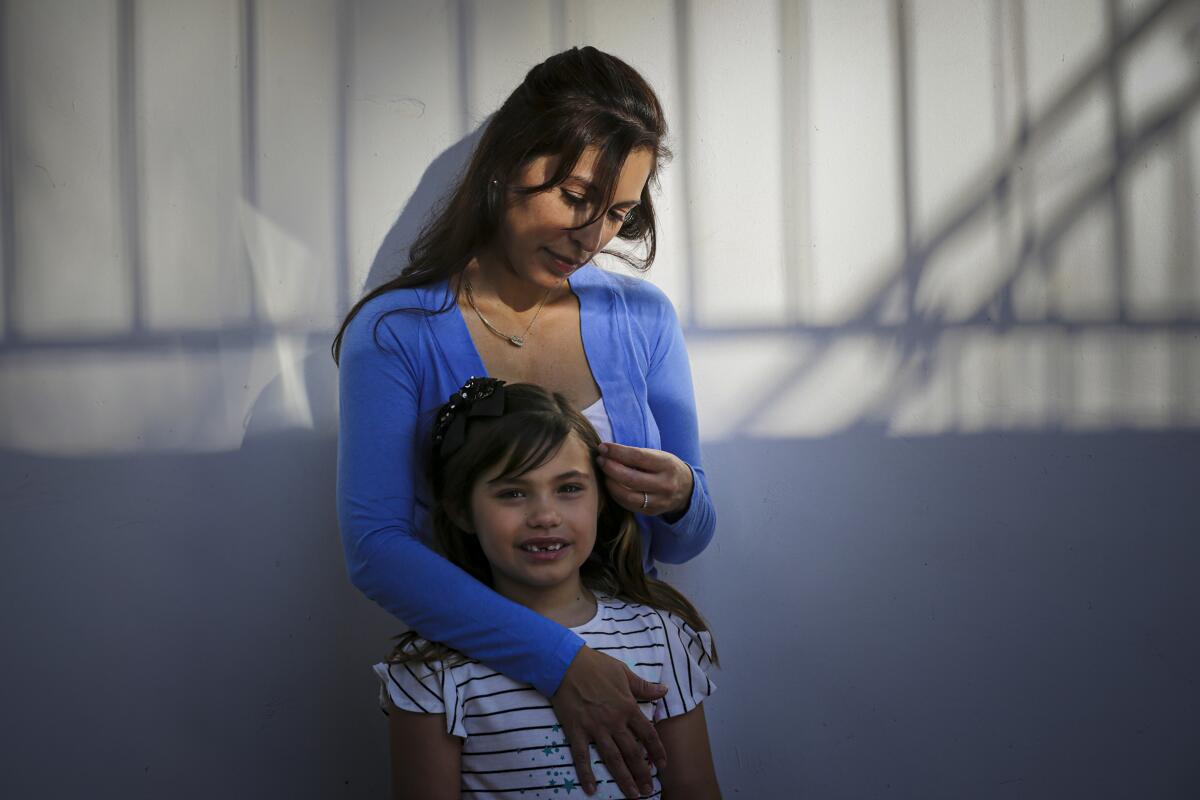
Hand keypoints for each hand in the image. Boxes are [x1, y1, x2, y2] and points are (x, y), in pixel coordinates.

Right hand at [551, 646, 668, 796]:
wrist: (566, 663)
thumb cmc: (596, 665)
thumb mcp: (624, 672)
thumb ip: (644, 686)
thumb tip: (664, 690)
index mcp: (628, 707)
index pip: (648, 734)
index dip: (657, 751)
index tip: (663, 765)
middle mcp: (614, 722)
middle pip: (633, 752)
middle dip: (642, 773)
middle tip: (648, 790)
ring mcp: (595, 728)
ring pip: (613, 759)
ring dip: (624, 778)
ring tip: (633, 795)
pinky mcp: (576, 731)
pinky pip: (582, 757)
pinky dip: (586, 774)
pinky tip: (591, 789)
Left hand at [596, 442, 692, 517]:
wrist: (686, 489)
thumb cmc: (665, 467)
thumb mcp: (658, 456)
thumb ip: (636, 455)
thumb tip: (607, 451)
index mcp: (666, 464)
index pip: (637, 457)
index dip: (617, 452)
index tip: (603, 447)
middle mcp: (665, 484)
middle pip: (631, 478)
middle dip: (610, 468)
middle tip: (600, 460)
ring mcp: (659, 501)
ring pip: (628, 496)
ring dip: (610, 484)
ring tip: (603, 474)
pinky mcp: (652, 512)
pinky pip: (629, 505)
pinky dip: (616, 495)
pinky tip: (610, 485)